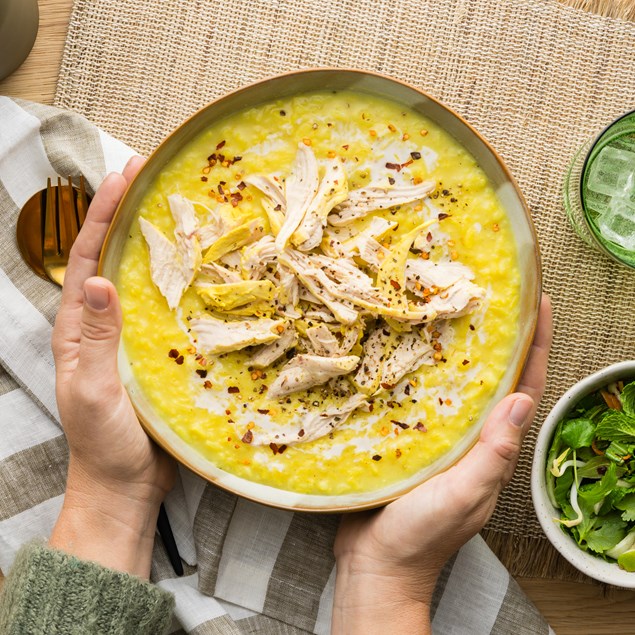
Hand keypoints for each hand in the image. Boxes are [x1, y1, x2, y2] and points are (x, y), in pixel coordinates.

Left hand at [50, 158, 174, 576]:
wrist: (126, 483)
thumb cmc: (103, 443)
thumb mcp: (91, 392)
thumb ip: (94, 340)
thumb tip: (99, 281)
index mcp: (78, 327)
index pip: (87, 256)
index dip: (103, 213)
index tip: (124, 174)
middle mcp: (104, 324)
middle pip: (115, 256)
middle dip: (130, 213)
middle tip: (156, 176)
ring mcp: (132, 337)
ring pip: (145, 279)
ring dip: (159, 242)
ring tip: (184, 210)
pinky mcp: (157, 352)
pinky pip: (170, 308)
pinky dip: (183, 283)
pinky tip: (205, 271)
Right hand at [332, 295, 552, 633]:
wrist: (376, 562)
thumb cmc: (421, 536)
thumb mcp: (463, 496)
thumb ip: (492, 456)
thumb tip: (521, 401)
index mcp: (491, 448)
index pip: (524, 388)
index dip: (537, 345)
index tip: (540, 305)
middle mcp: (471, 436)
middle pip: (494, 378)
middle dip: (501, 337)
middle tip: (492, 295)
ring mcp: (440, 436)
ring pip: (456, 383)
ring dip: (460, 347)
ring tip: (449, 308)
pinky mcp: (407, 436)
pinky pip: (420, 396)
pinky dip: (418, 369)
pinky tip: (403, 347)